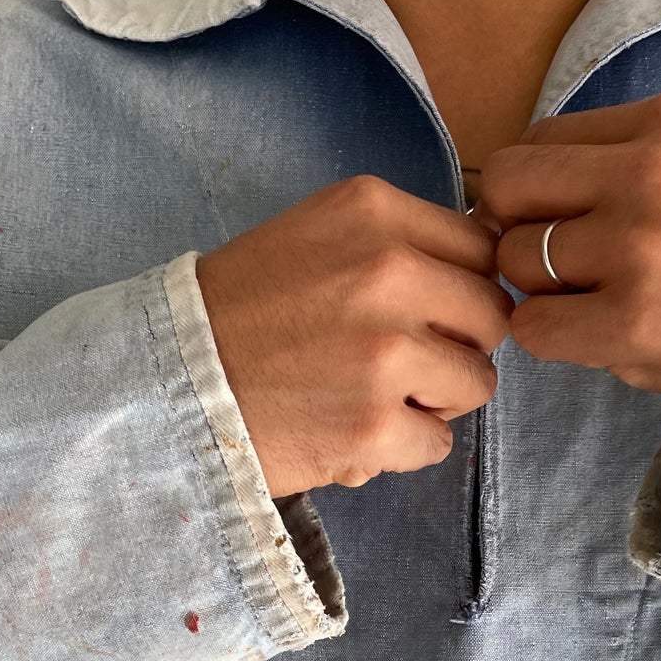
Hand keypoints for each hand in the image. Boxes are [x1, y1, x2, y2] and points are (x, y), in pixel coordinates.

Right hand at [196, 175, 510, 495]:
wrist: (169, 379)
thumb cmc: (241, 311)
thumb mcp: (317, 235)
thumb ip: (396, 244)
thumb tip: (479, 276)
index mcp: (373, 212)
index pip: (481, 250)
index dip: (460, 289)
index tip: (426, 312)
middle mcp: (388, 272)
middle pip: (491, 316)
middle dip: (458, 345)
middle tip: (405, 363)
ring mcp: (385, 353)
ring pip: (477, 382)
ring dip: (436, 400)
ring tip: (376, 397)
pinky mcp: (375, 425)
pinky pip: (438, 443)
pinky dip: (402, 448)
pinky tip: (355, 432)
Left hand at [477, 92, 660, 435]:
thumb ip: (618, 157)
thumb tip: (506, 185)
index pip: (538, 141)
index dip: (534, 189)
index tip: (561, 220)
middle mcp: (651, 173)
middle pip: (509, 188)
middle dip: (517, 229)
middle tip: (560, 263)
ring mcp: (639, 248)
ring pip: (514, 259)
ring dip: (541, 289)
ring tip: (600, 299)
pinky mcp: (630, 321)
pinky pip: (532, 325)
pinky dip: (551, 337)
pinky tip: (598, 336)